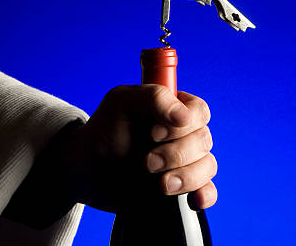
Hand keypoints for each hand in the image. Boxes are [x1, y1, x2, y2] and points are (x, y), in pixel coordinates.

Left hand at [61, 85, 216, 211]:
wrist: (88, 171)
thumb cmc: (104, 131)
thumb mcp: (119, 102)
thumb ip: (151, 97)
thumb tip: (183, 115)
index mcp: (173, 108)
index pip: (199, 111)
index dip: (183, 125)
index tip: (153, 133)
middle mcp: (184, 133)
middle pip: (204, 140)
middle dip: (176, 153)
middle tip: (147, 162)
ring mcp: (185, 161)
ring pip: (208, 166)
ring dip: (186, 176)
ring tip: (160, 184)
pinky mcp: (183, 186)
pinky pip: (208, 190)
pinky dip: (205, 194)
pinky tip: (192, 199)